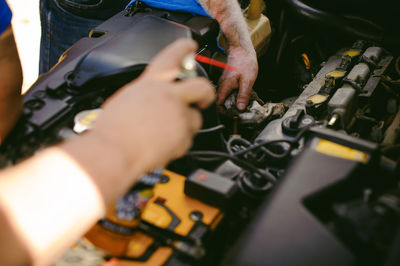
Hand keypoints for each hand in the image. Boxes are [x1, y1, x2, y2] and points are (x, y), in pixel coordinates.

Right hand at [90, 39, 215, 175]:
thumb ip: (147, 93)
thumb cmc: (113, 130)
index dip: (185, 49)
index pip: (173, 56)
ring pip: (195, 118)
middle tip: (202, 99)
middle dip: (206, 93)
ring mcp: (178, 115)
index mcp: (151, 83)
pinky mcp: (183, 136)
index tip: (190, 47)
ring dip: (186, 124)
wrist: (114, 152)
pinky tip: (161, 143)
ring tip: (165, 132)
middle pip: (202, 87)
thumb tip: (157, 95)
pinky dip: (178, 142)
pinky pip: (188, 138)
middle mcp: (168, 95)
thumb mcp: (127, 98)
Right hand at [217, 45, 257, 110]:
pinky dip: (231, 97)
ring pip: (222, 98)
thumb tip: (240, 108)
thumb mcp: (247, 80)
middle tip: (237, 113)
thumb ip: (243, 95)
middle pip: (219, 102)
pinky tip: (239, 98)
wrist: (242, 49)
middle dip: (227, 109)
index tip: (231, 115)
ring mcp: (223, 83)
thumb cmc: (245, 62)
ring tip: (239, 107)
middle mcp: (221, 85)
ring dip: (229, 104)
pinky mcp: (226, 81)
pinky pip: (226, 93)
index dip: (223, 112)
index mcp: (225, 86)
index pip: (218, 104)